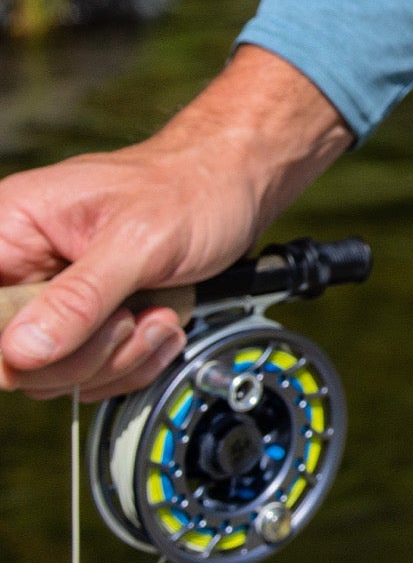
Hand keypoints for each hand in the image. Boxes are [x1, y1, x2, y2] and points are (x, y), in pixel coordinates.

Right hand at [0, 46, 353, 401]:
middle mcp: (21, 269)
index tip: (58, 338)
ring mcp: (54, 303)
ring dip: (116, 358)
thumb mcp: (139, 239)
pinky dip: (134, 361)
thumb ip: (80, 298)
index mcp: (10, 230)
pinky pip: (90, 376)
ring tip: (155, 314)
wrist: (240, 186)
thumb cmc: (192, 189)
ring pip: (52, 375)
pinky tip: (163, 323)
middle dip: (81, 354)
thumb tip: (22, 351)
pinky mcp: (86, 327)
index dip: (11, 340)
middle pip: (11, 358)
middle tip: (129, 318)